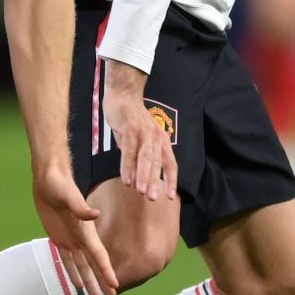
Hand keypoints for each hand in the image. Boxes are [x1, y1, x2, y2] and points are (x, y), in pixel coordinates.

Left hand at [32, 168, 118, 294]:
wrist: (49, 178)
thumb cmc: (59, 183)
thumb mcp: (68, 193)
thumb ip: (80, 206)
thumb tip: (95, 214)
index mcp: (86, 230)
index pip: (98, 255)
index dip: (106, 270)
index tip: (114, 285)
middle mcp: (81, 238)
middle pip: (92, 265)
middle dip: (101, 281)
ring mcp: (71, 240)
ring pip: (81, 267)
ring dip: (89, 281)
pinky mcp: (59, 239)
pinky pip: (67, 261)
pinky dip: (73, 273)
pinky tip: (78, 285)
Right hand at [103, 73, 177, 201]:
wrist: (124, 95)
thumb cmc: (132, 120)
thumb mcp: (141, 138)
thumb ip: (141, 156)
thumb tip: (138, 178)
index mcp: (161, 140)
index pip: (170, 163)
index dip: (171, 180)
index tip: (170, 197)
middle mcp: (155, 137)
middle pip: (157, 162)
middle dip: (155, 181)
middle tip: (153, 199)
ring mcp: (142, 133)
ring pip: (144, 157)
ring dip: (143, 175)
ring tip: (141, 192)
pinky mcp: (129, 130)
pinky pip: (128, 151)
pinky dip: (127, 166)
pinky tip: (125, 179)